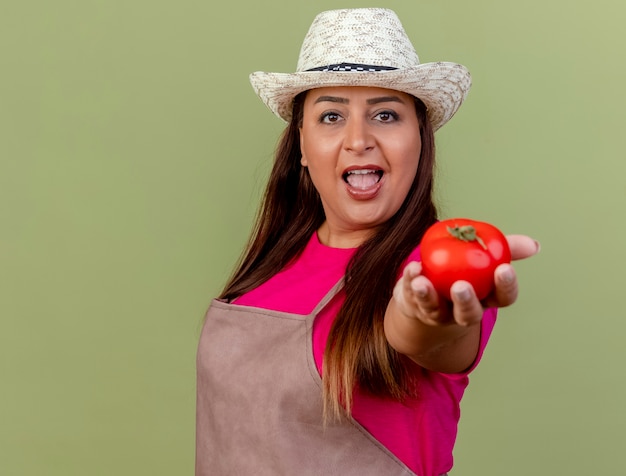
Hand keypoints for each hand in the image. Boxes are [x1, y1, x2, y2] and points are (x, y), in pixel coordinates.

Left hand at [393, 234, 539, 326]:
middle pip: (468, 314)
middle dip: (465, 301)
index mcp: (485, 299)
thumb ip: (505, 249)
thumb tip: (534, 245)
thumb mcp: (484, 257)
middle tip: (460, 287)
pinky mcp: (415, 307)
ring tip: (422, 282)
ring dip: (428, 296)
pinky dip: (410, 281)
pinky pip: (411, 296)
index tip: (504, 269)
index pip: (502, 298)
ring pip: (435, 310)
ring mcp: (438, 314)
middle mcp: (462, 312)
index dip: (505, 287)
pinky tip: (413, 269)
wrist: (428, 289)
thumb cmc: (462, 269)